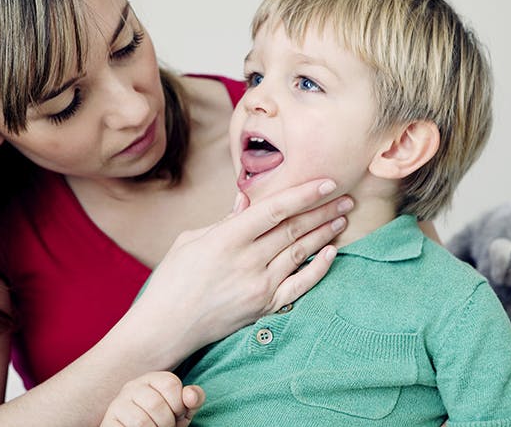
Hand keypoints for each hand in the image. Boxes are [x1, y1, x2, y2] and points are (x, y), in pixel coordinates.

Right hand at [100, 372, 203, 426]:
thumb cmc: (162, 420)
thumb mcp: (181, 410)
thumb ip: (193, 399)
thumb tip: (190, 395)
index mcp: (152, 379)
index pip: (171, 384)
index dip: (179, 405)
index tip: (177, 414)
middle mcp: (132, 386)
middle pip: (156, 404)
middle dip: (167, 423)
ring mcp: (117, 403)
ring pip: (141, 421)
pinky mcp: (108, 421)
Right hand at [133, 178, 351, 362]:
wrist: (165, 328)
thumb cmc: (172, 280)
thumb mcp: (190, 240)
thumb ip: (224, 219)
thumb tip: (246, 199)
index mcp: (225, 238)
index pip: (274, 209)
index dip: (304, 194)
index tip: (327, 182)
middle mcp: (247, 261)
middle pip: (294, 228)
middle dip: (323, 210)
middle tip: (345, 197)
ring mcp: (259, 286)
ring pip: (301, 252)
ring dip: (325, 233)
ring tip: (342, 217)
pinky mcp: (264, 307)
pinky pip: (301, 285)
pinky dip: (319, 267)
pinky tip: (332, 251)